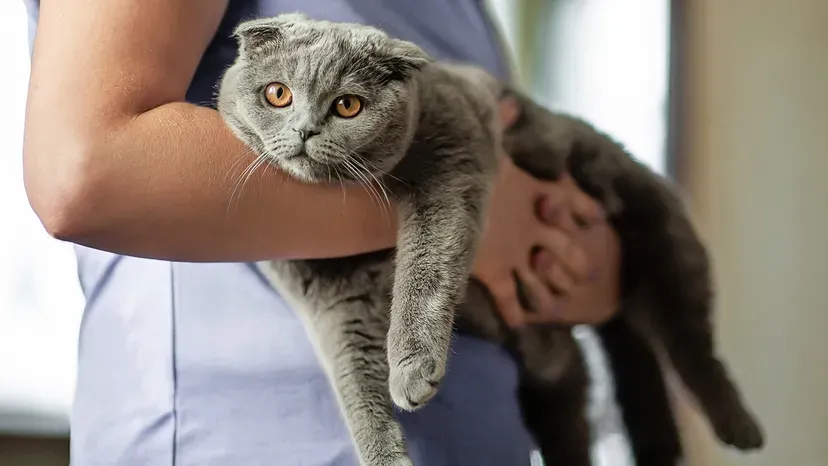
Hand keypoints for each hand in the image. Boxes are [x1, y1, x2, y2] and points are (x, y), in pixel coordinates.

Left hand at [471, 98, 619, 327]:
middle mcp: (527, 226)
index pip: (567, 202)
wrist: (423, 190)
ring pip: (540, 277)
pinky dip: (513, 311)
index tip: (594, 218)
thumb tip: (503, 104)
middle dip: (573, 260)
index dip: (579, 211)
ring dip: (546, 288)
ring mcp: (511, 251)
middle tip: (585, 270)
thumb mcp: (476, 149)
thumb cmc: (454, 167)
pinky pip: (507, 296)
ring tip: (550, 299)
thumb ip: (492, 127)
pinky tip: (517, 323)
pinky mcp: (488, 270)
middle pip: (562, 247)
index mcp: (530, 196)